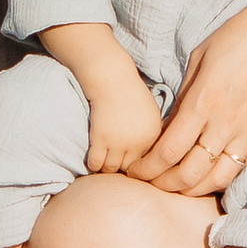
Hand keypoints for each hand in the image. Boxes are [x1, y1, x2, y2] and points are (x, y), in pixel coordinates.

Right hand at [84, 61, 169, 176]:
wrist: (111, 78)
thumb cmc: (130, 92)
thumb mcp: (151, 113)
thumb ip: (151, 135)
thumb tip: (147, 157)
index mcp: (153, 135)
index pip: (146, 163)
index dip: (135, 163)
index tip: (126, 162)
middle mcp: (138, 142)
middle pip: (129, 169)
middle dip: (121, 169)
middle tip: (113, 165)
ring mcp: (118, 142)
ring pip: (111, 169)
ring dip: (105, 168)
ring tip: (102, 164)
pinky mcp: (100, 139)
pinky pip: (96, 164)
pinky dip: (93, 165)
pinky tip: (93, 160)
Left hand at [127, 0, 246, 195]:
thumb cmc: (240, 35)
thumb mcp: (200, 58)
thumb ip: (185, 97)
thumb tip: (169, 126)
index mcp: (204, 102)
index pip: (168, 151)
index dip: (147, 168)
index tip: (135, 169)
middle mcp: (227, 124)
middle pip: (189, 174)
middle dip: (163, 184)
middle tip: (150, 183)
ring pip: (217, 180)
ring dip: (192, 189)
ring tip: (177, 186)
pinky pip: (243, 169)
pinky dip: (223, 179)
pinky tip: (210, 177)